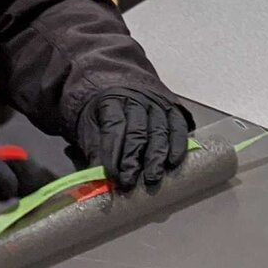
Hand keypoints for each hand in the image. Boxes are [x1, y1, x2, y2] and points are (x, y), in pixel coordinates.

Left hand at [74, 87, 194, 190]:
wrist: (124, 86)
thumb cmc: (106, 111)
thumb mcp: (90, 125)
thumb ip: (93, 149)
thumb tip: (96, 177)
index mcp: (111, 101)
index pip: (113, 128)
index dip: (112, 153)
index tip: (112, 175)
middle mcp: (136, 100)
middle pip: (137, 132)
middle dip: (133, 159)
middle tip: (129, 181)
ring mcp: (157, 104)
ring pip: (159, 132)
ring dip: (156, 157)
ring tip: (152, 177)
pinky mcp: (173, 109)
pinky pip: (178, 128)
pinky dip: (177, 146)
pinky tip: (172, 162)